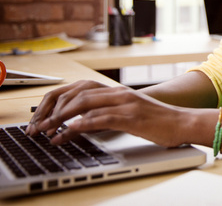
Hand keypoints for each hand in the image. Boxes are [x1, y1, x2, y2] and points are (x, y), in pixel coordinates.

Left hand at [26, 80, 197, 146]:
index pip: (79, 88)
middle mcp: (118, 93)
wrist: (182, 122)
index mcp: (117, 91)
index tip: (43, 115)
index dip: (57, 100)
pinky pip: (98, 118)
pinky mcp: (130, 116)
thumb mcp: (128, 114)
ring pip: (84, 104)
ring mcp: (124, 103)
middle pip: (77, 94)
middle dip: (53, 109)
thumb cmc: (158, 121)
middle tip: (38, 125)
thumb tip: (81, 125)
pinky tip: (67, 132)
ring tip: (46, 131)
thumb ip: (107, 115)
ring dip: (60, 118)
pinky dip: (79, 125)